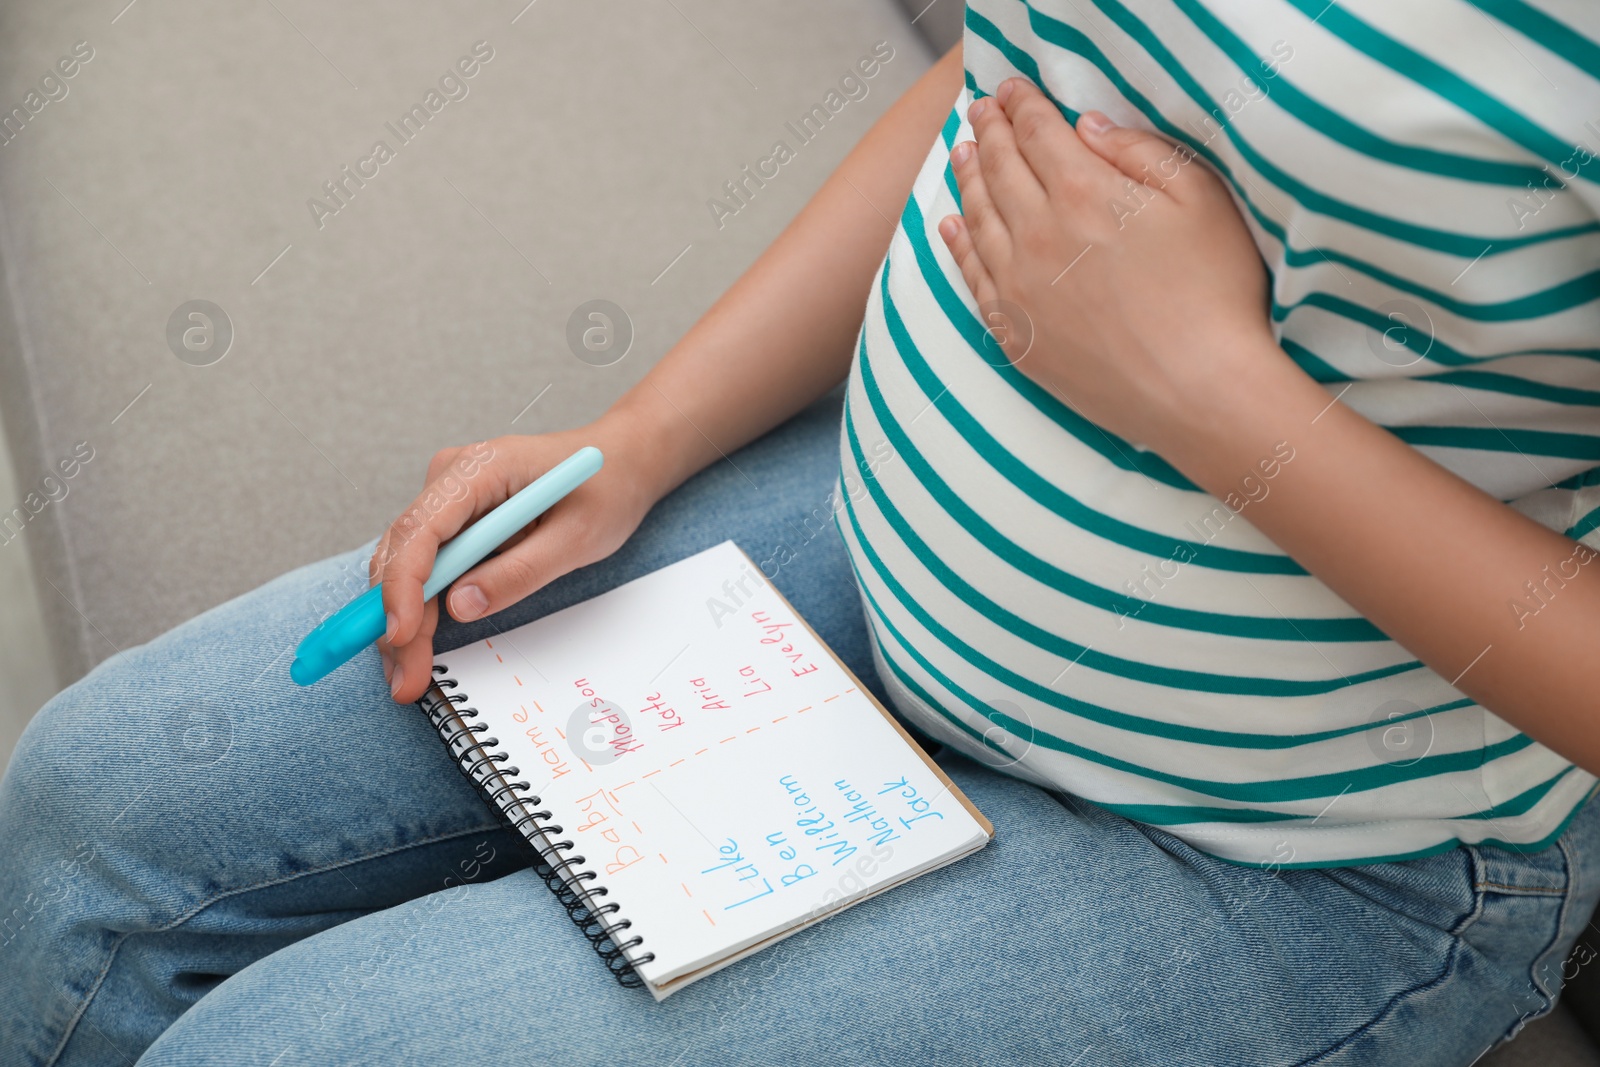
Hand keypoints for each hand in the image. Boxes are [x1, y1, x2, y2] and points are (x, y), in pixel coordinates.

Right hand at [372, 417, 663, 702]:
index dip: (402, 585)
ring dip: (401, 622)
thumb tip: (460, 606)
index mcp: (480, 469)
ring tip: (406, 677)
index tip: (401, 633)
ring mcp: (449, 499)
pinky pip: (425, 567)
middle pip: (402, 553)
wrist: (620, 462)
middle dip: (395, 620)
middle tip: (404, 680)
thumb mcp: (578, 537)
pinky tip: (415, 648)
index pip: (420, 528)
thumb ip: (520, 571)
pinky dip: (418, 608)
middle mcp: (451, 478)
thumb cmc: (606, 489)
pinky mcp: (456, 520)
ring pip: (405, 566)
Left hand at [938, 77, 1280, 453]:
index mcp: (1083, 192)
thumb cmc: (1214, 293)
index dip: (1022, 105)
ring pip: (978, 217)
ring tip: (962, 152)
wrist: (1198, 391)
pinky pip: (971, 277)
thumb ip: (1139, 152)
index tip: (1010, 89)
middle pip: (1001, 169)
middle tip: (979, 111)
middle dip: (989, 132)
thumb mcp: (1199, 199)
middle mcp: (1037, 234)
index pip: (1038, 133)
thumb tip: (1087, 126)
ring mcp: (1019, 287)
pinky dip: (956, 243)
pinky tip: (950, 225)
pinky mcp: (1014, 333)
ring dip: (967, 178)